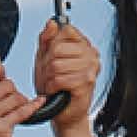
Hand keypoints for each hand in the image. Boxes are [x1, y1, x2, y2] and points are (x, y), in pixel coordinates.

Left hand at [33, 19, 99, 136]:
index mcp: (84, 45)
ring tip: (54, 84)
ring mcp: (90, 69)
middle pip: (57, 48)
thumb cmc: (56, 87)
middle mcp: (91, 54)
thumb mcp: (45, 58)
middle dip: (47, 64)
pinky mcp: (85, 83)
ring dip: (49, 78)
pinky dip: (52, 87)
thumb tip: (51, 23)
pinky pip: (59, 78)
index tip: (52, 56)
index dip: (52, 44)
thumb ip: (46, 39)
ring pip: (56, 64)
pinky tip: (57, 91)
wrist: (63, 113)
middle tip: (51, 75)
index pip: (65, 30)